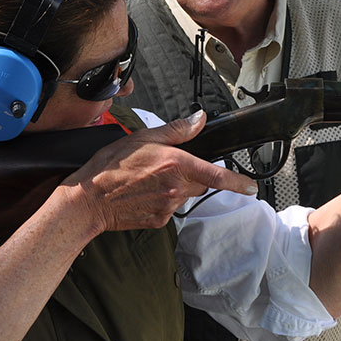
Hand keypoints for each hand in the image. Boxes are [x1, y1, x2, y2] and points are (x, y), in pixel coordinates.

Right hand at [62, 110, 257, 232]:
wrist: (89, 199)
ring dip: (175, 188)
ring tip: (147, 180)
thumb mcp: (143, 137)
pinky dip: (162, 201)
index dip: (238, 182)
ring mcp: (168, 207)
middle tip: (164, 167)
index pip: (217, 175)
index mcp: (177, 164)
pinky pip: (169, 209)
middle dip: (190, 175)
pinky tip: (142, 193)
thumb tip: (199, 120)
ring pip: (184, 196)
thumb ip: (176, 130)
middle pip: (199, 183)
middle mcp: (177, 188)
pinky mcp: (159, 221)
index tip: (251, 187)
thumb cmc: (111, 166)